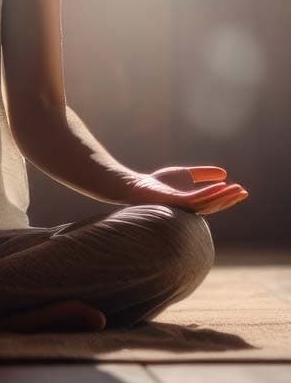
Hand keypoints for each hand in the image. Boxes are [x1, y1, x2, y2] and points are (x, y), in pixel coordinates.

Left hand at [125, 165, 248, 215]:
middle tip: (244, 192)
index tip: (242, 190)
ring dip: (224, 197)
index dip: (228, 197)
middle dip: (230, 199)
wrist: (137, 185)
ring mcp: (183, 208)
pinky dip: (210, 193)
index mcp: (193, 204)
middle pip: (214, 205)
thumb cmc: (158, 183)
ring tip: (237, 189)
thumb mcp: (184, 174)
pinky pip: (196, 199)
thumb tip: (224, 173)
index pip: (214, 202)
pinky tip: (221, 186)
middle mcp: (190, 209)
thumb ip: (202, 174)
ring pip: (208, 203)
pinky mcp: (176, 202)